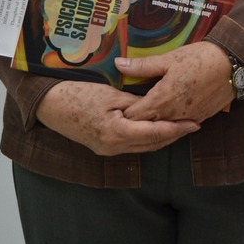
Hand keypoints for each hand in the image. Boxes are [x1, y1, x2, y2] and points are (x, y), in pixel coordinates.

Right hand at [35, 80, 199, 156]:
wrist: (49, 104)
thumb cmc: (78, 94)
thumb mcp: (111, 94)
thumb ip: (135, 102)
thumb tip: (156, 104)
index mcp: (118, 134)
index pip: (155, 134)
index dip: (177, 129)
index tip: (194, 123)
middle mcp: (114, 148)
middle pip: (152, 144)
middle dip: (173, 135)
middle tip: (193, 125)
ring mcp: (108, 150)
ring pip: (143, 146)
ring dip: (161, 138)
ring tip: (179, 126)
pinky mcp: (103, 146)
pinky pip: (132, 144)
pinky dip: (147, 137)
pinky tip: (155, 128)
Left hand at [116, 42, 235, 124]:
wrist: (231, 65)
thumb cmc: (199, 59)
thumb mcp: (169, 59)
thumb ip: (142, 65)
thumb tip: (118, 64)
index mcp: (162, 100)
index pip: (134, 116)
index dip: (123, 113)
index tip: (115, 109)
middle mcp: (173, 115)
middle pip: (146, 127)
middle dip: (135, 122)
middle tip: (124, 115)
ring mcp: (186, 120)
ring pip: (163, 130)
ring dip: (152, 125)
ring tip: (142, 118)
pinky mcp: (199, 119)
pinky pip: (178, 128)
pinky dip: (168, 125)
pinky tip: (164, 117)